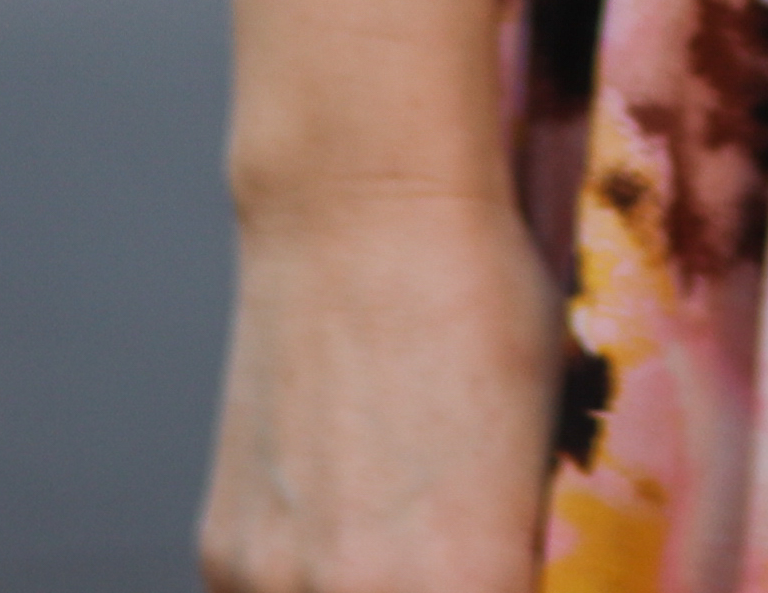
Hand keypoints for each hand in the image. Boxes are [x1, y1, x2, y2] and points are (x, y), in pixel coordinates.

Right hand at [202, 181, 562, 592]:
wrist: (362, 212)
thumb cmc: (481, 304)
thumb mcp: (544, 447)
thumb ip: (518, 549)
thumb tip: (504, 581)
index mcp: (470, 582)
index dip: (502, 588)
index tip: (502, 567)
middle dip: (433, 588)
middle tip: (443, 551)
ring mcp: (278, 578)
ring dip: (364, 588)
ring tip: (389, 530)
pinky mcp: (223, 550)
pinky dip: (306, 574)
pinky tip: (336, 504)